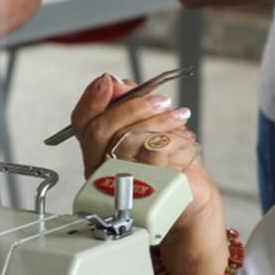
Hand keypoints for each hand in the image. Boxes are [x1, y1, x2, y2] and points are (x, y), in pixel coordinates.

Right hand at [70, 73, 223, 235]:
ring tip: (178, 115)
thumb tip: (116, 84)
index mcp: (98, 148)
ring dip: (158, 121)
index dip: (91, 99)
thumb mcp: (148, 121)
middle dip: (131, 107)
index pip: (82, 122)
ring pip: (126, 142)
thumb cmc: (168, 158)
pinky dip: (171, 140)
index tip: (108, 81)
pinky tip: (183, 136)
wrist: (192, 191)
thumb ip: (128, 102)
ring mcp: (119, 184)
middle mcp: (101, 168)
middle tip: (160, 100)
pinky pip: (151, 158)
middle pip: (99, 131)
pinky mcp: (143, 193)